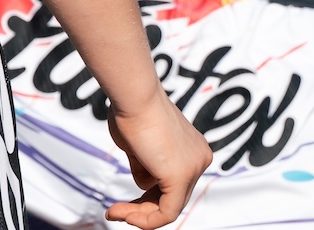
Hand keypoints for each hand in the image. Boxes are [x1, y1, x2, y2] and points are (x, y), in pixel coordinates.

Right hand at [105, 97, 212, 226]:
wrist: (134, 96)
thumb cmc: (131, 110)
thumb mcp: (140, 145)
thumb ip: (147, 164)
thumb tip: (146, 180)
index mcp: (194, 148)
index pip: (173, 184)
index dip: (146, 197)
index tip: (122, 202)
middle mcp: (200, 158)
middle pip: (172, 196)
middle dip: (141, 208)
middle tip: (115, 210)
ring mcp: (194, 167)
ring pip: (168, 206)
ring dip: (137, 214)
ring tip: (113, 211)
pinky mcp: (181, 176)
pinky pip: (167, 213)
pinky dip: (144, 220)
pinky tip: (123, 215)